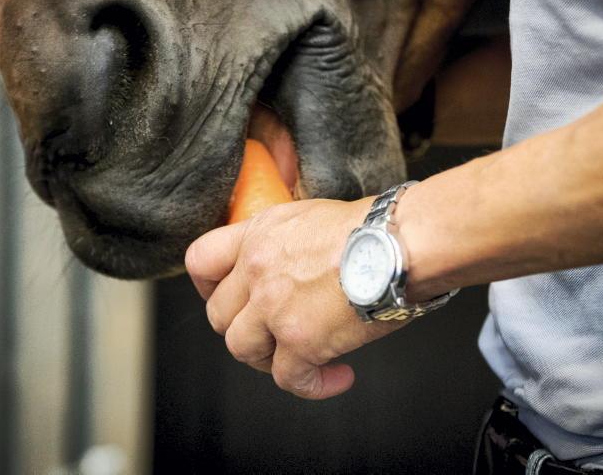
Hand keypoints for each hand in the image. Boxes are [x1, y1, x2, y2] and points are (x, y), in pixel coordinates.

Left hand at [185, 198, 408, 399]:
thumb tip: (294, 261)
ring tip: (302, 358)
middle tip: (271, 335)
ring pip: (243, 349)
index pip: (201, 260)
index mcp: (258, 236)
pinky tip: (337, 377)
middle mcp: (257, 271)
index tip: (224, 297)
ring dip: (270, 359)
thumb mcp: (312, 216)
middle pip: (219, 315)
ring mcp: (274, 308)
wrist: (401, 242)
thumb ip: (287, 241)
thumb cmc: (374, 226)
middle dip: (244, 329)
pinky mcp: (301, 341)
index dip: (207, 286)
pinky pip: (289, 379)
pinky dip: (312, 385)